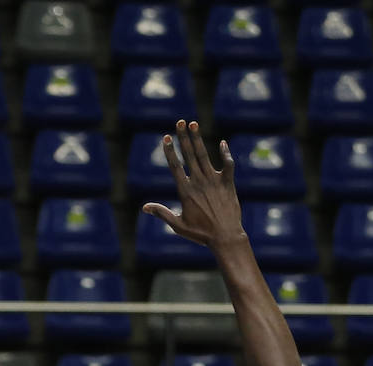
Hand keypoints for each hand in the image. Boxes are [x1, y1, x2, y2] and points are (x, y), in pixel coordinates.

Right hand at [142, 120, 245, 248]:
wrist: (226, 237)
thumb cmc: (201, 234)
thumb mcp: (178, 225)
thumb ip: (162, 213)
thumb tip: (144, 207)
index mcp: (186, 191)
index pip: (175, 166)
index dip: (170, 150)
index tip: (167, 137)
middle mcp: (199, 183)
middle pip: (189, 155)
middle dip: (184, 137)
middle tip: (180, 121)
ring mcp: (214, 182)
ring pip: (204, 156)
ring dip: (198, 139)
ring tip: (194, 124)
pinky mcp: (228, 184)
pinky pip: (228, 165)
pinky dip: (225, 153)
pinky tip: (222, 142)